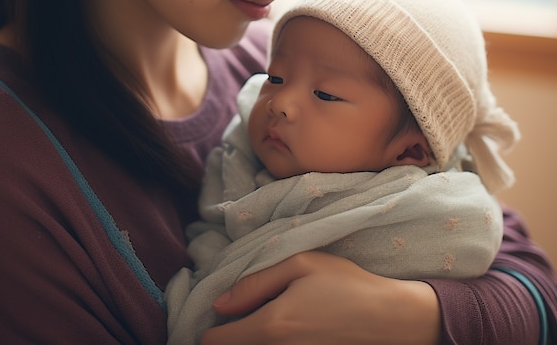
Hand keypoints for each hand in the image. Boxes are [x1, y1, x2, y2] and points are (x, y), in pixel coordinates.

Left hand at [201, 251, 440, 344]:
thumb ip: (256, 282)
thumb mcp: (301, 265)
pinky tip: (286, 329)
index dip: (210, 327)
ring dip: (250, 339)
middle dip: (229, 334)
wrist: (393, 318)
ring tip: (261, 319)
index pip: (215, 342)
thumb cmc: (347, 284)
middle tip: (241, 314)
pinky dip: (270, 343)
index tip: (219, 314)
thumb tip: (219, 303)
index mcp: (272, 326)